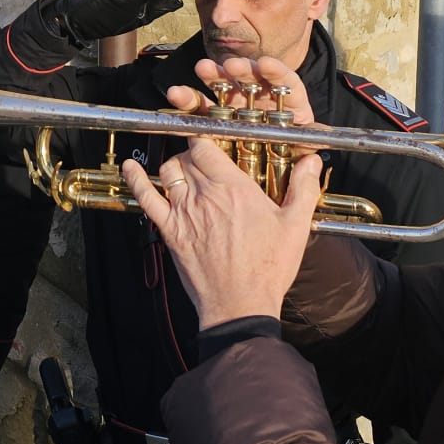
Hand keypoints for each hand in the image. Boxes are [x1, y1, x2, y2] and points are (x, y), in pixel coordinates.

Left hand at [123, 57, 322, 328]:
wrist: (239, 306)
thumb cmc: (268, 268)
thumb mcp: (295, 227)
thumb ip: (303, 189)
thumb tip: (313, 160)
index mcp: (234, 188)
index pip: (208, 145)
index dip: (208, 137)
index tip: (215, 139)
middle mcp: (204, 195)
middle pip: (188, 156)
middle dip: (194, 151)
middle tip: (205, 157)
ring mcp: (183, 212)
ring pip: (168, 171)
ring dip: (175, 165)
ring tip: (186, 169)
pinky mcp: (169, 231)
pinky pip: (146, 198)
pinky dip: (136, 179)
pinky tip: (130, 167)